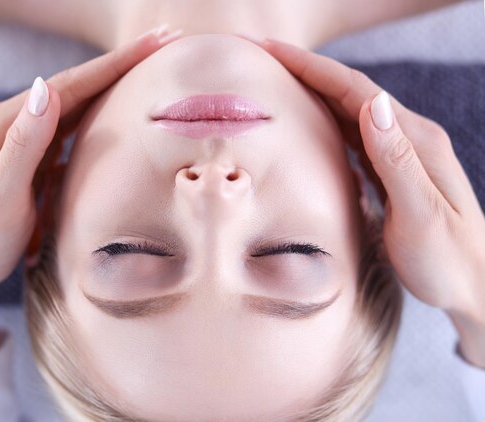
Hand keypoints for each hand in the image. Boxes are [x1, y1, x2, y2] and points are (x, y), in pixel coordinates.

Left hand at [0, 26, 182, 378]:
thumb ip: (23, 146)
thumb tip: (48, 87)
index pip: (66, 86)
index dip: (112, 65)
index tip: (153, 43)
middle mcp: (8, 125)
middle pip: (73, 88)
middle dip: (119, 66)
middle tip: (163, 44)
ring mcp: (18, 142)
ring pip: (74, 107)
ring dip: (111, 87)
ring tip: (148, 70)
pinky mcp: (28, 160)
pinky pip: (69, 132)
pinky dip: (98, 117)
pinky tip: (118, 111)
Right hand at [255, 39, 484, 365]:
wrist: (474, 286)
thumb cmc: (448, 260)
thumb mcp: (422, 215)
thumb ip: (397, 160)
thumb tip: (372, 104)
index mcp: (415, 141)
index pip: (356, 92)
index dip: (312, 68)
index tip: (273, 51)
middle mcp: (408, 139)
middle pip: (350, 93)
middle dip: (306, 70)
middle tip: (264, 57)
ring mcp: (400, 154)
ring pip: (349, 112)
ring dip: (313, 92)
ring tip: (277, 80)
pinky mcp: (392, 172)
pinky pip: (352, 137)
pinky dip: (325, 121)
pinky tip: (308, 122)